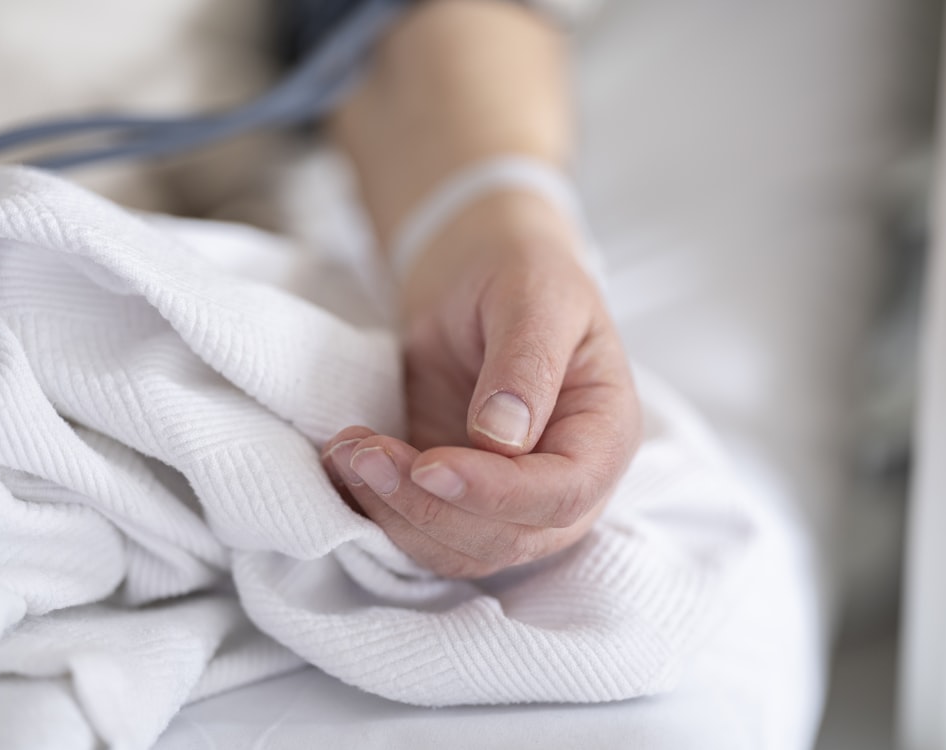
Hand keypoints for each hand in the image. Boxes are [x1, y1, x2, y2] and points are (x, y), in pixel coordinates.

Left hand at [322, 191, 640, 577]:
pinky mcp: (457, 497)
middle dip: (429, 506)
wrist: (479, 275)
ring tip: (346, 451)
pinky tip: (341, 468)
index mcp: (603, 435)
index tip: (430, 466)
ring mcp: (509, 498)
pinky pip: (421, 532)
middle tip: (364, 453)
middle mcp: (563, 482)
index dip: (496, 493)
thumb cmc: (521, 274)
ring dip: (394, 514)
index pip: (562, 493)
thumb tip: (503, 438)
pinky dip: (376, 512)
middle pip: (506, 536)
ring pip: (458, 548)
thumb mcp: (535, 295)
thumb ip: (526, 362)